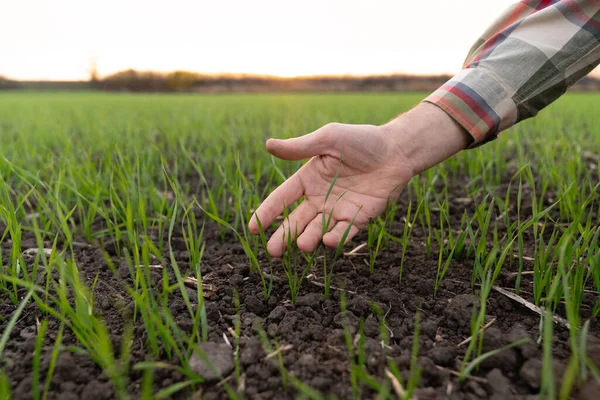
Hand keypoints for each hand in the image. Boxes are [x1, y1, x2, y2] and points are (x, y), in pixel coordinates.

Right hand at [248, 103, 471, 256]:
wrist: (396, 149)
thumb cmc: (362, 139)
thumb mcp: (328, 139)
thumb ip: (300, 147)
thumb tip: (267, 145)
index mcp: (308, 178)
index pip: (282, 198)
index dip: (267, 212)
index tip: (253, 227)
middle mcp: (320, 197)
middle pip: (297, 220)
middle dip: (284, 236)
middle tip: (272, 251)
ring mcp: (339, 209)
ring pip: (318, 229)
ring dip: (309, 238)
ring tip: (302, 245)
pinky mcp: (359, 217)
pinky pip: (345, 231)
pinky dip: (337, 238)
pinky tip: (329, 241)